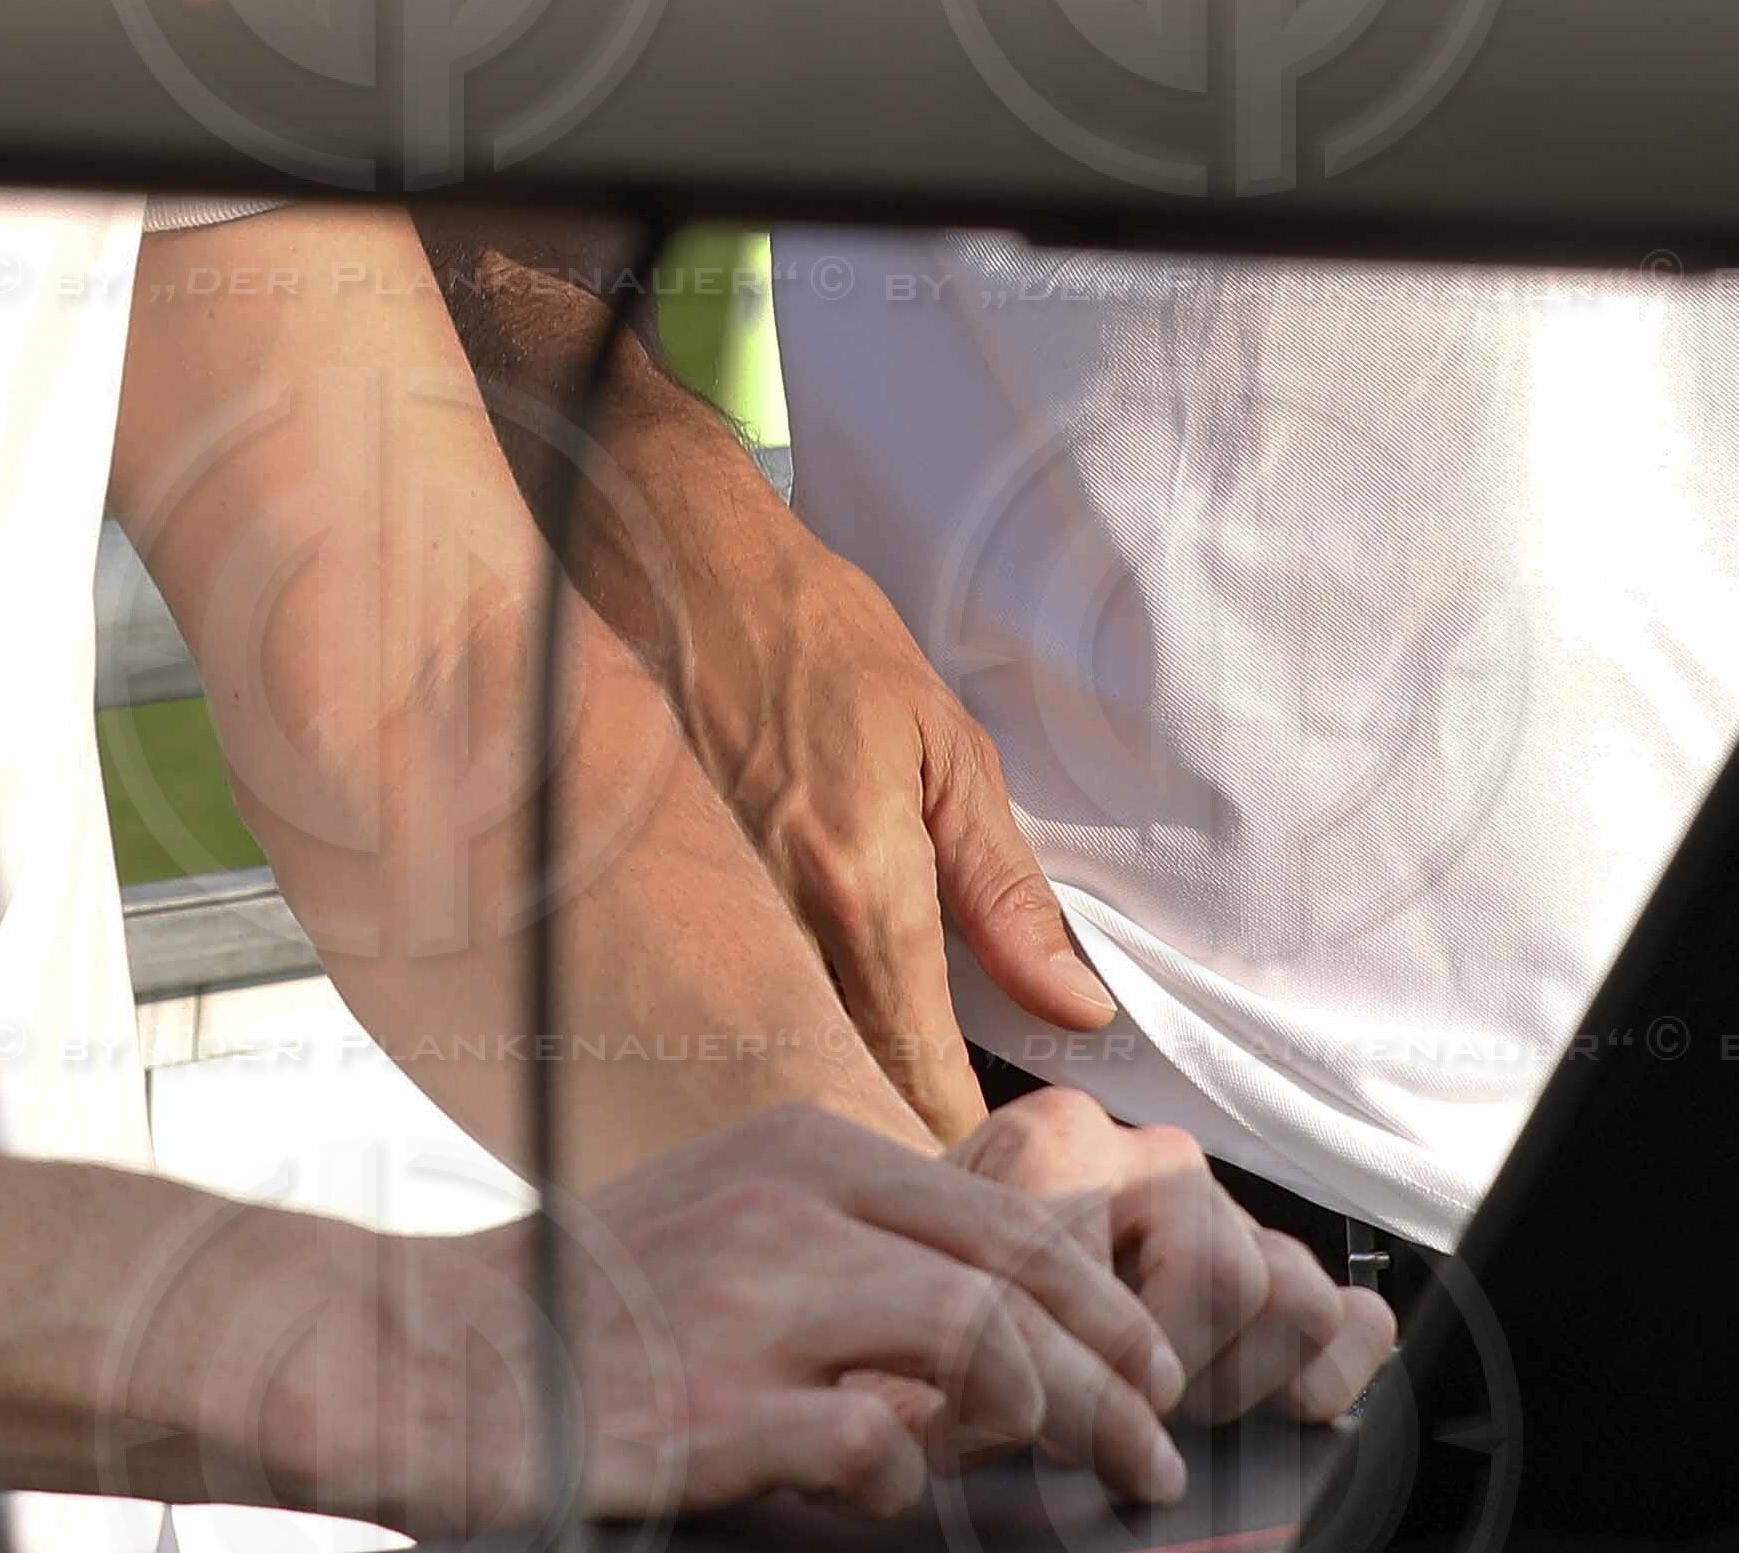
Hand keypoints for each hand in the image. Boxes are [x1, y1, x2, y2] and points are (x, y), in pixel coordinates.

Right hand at [275, 1103, 1202, 1526]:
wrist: (416, 1353)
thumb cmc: (577, 1308)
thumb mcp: (724, 1223)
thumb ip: (845, 1245)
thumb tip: (992, 1314)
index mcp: (796, 1150)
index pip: (1004, 1209)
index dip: (1101, 1296)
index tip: (1147, 1366)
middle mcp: (785, 1205)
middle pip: (1018, 1270)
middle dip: (1119, 1366)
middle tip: (1158, 1443)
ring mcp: (750, 1301)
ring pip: (980, 1339)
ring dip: (1059, 1417)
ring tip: (1094, 1475)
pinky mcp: (713, 1408)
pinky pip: (875, 1442)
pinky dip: (909, 1480)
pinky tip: (893, 1496)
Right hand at [682, 540, 1125, 1139]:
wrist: (681, 560)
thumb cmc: (817, 636)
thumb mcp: (948, 750)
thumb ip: (1007, 893)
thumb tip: (1075, 1003)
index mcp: (861, 885)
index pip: (914, 1067)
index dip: (958, 1137)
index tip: (995, 1177)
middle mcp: (777, 916)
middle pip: (839, 1083)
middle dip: (892, 1135)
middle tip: (945, 1175)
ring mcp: (709, 911)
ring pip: (773, 1049)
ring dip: (826, 1089)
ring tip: (874, 1123)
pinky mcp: (664, 896)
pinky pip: (723, 996)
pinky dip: (764, 1030)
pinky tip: (787, 1035)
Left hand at [955, 1086, 1393, 1429]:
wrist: (938, 1264)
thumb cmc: (935, 1293)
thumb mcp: (926, 1313)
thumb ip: (956, 1356)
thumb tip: (982, 1444)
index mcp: (1059, 1141)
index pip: (1108, 1275)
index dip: (1060, 1390)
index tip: (1003, 1441)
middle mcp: (1154, 1155)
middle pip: (1230, 1276)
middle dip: (1169, 1376)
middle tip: (1101, 1419)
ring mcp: (1225, 1209)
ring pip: (1294, 1292)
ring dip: (1234, 1380)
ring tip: (1160, 1410)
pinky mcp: (1277, 1265)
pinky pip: (1352, 1320)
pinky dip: (1323, 1378)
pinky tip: (1258, 1412)